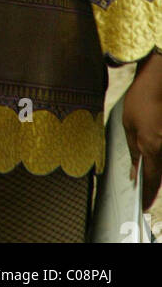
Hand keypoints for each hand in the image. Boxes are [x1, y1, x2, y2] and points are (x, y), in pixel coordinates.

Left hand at [122, 51, 161, 208]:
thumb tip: (135, 172)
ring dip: (157, 171)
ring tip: (148, 175)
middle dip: (154, 184)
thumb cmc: (140, 100)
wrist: (158, 80)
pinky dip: (159, 159)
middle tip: (145, 193)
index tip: (143, 206)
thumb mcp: (128, 125)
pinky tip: (153, 156)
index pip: (151, 179)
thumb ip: (133, 151)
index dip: (148, 194)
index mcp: (152, 147)